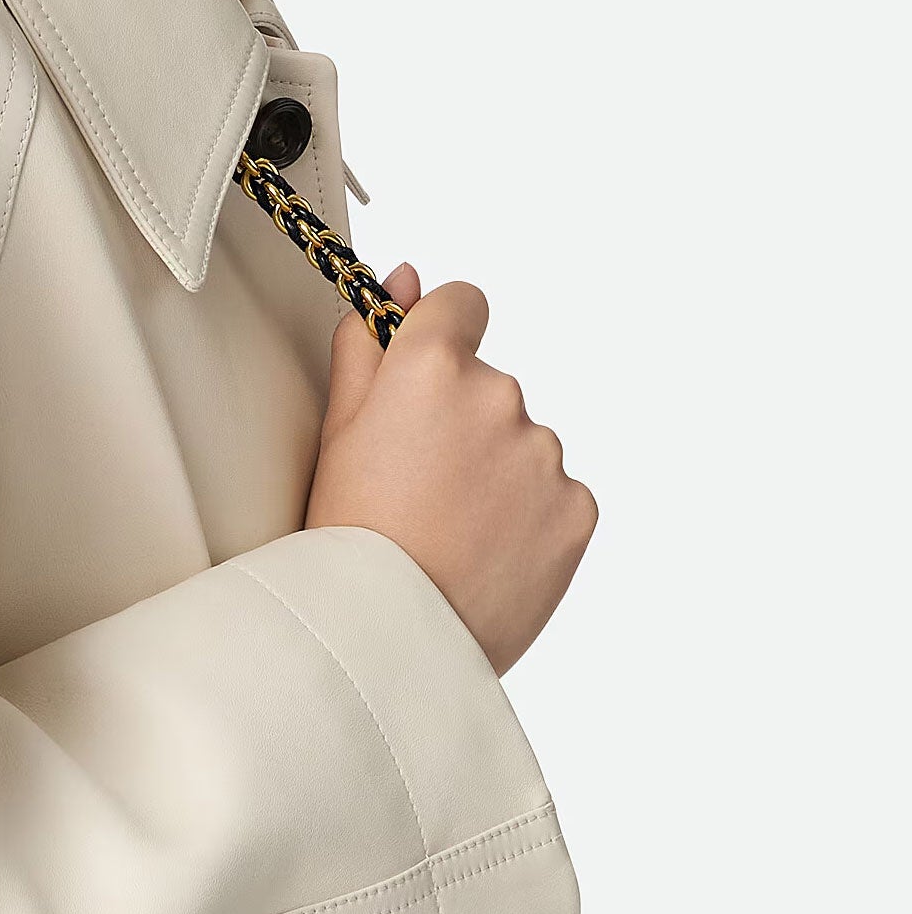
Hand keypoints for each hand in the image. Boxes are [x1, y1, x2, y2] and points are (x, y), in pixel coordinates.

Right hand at [304, 262, 596, 675]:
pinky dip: (526, 518)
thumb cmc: (347, 536)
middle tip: (415, 490)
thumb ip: (369, 347)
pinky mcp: (578, 508)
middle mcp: (498, 397)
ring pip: (521, 445)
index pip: (462, 304)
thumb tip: (407, 278)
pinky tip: (484, 553)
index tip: (424, 378)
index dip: (441, 335)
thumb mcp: (335, 435)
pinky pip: (553, 496)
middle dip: (459, 426)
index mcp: (432, 368)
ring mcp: (544, 454)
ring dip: (494, 474)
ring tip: (447, 531)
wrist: (388, 635)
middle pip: (487, 387)